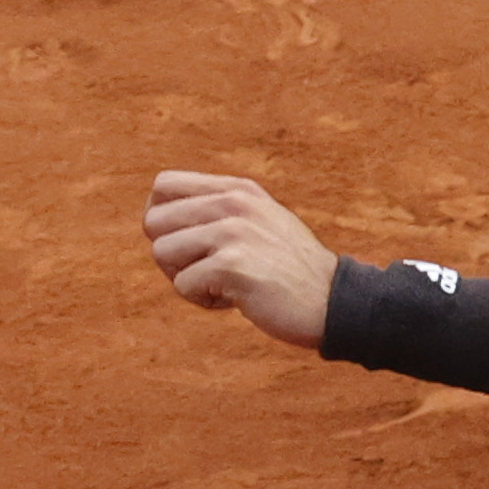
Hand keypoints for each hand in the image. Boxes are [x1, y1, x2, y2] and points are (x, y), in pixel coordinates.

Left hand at [144, 169, 340, 347]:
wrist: (336, 303)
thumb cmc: (290, 270)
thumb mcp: (259, 222)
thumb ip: (218, 212)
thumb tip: (154, 217)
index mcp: (237, 190)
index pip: (163, 186)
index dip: (162, 221)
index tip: (186, 245)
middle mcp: (233, 202)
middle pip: (153, 222)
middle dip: (169, 255)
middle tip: (203, 272)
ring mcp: (233, 231)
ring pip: (161, 253)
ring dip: (185, 279)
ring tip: (222, 285)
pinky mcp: (232, 265)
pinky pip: (182, 285)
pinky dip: (203, 301)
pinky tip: (236, 301)